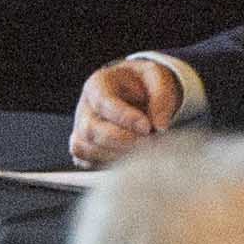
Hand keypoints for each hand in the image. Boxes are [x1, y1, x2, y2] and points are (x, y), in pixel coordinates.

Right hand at [69, 60, 184, 166]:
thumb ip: (162, 96)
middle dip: (120, 140)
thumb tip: (160, 125)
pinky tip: (127, 159)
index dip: (124, 117)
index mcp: (99, 84)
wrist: (139, 93)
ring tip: (140, 150)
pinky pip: (85, 162)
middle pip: (89, 129)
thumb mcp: (158, 78)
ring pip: (85, 148)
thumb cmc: (144, 84)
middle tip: (145, 141)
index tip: (146, 127)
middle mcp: (85, 107)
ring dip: (114, 154)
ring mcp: (82, 129)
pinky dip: (105, 164)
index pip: (103, 102)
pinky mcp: (85, 147)